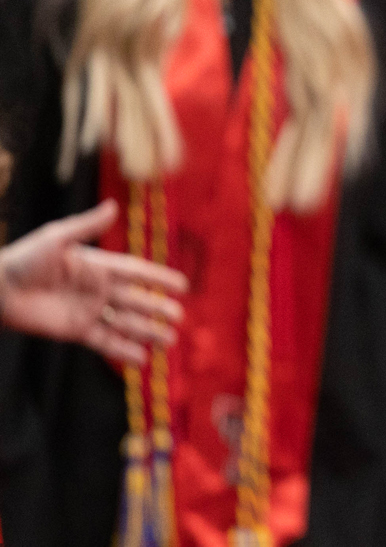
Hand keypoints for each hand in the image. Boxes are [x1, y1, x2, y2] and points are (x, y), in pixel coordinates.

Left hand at [0, 201, 187, 363]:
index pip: (136, 273)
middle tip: (179, 317)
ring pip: (126, 324)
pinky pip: (104, 343)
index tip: (182, 285)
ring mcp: (88, 311)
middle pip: (136, 301)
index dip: (159, 278)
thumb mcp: (56, 238)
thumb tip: (114, 206)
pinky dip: (123, 351)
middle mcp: (98, 290)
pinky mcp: (75, 331)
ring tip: (169, 341)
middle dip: (158, 309)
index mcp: (98, 266)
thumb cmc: (24, 259)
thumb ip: (87, 225)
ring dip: (148, 332)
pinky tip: (141, 359)